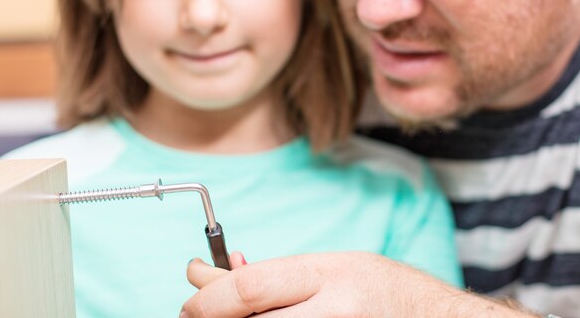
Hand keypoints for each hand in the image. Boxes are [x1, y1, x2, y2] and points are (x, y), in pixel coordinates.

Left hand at [180, 252, 537, 317]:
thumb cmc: (387, 290)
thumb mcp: (336, 267)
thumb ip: (282, 274)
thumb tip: (222, 271)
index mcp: (332, 277)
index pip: (249, 288)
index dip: (207, 293)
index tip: (192, 285)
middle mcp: (331, 313)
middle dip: (210, 314)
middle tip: (196, 307)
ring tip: (234, 310)